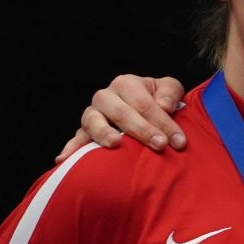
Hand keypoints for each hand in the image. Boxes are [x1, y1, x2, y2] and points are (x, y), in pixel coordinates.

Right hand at [55, 74, 187, 162]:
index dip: (163, 122)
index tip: (179, 141)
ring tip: (115, 144)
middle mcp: (105, 96)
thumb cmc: (158, 100)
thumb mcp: (169, 90)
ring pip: (93, 122)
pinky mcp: (84, 131)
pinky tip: (64, 159)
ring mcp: (92, 114)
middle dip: (142, 130)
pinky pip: (76, 139)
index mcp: (126, 84)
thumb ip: (170, 93)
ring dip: (104, 133)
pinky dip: (70, 148)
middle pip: (122, 112)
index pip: (145, 103)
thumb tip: (165, 106)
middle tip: (160, 145)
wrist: (142, 108)